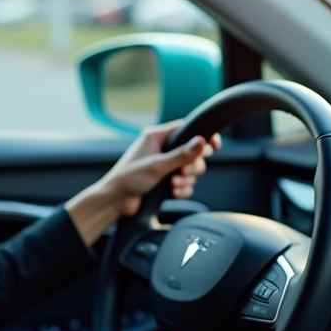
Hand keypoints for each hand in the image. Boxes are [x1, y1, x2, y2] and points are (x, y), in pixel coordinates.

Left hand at [101, 120, 221, 216]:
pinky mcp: (166, 179)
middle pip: (193, 151)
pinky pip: (185, 182)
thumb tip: (201, 141)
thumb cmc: (128, 178)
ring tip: (174, 184)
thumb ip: (181, 154)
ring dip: (187, 179)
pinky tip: (174, 192)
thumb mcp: (157, 166)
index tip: (214, 145)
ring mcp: (165, 164)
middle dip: (192, 165)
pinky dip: (183, 188)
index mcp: (157, 136)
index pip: (187, 128)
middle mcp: (162, 148)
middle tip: (184, 172)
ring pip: (190, 168)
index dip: (203, 136)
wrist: (115, 201)